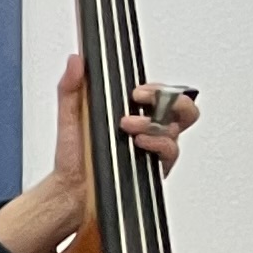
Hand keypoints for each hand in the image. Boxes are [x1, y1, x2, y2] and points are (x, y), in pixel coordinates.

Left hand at [0, 54, 198, 252]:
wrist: (70, 191)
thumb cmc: (74, 157)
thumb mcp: (69, 117)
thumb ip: (71, 87)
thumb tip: (75, 60)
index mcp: (133, 113)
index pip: (162, 93)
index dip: (157, 88)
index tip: (137, 91)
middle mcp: (149, 129)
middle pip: (183, 108)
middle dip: (172, 99)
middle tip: (142, 100)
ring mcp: (154, 149)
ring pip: (177, 128)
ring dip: (154, 123)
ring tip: (128, 125)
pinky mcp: (155, 168)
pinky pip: (171, 152)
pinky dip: (158, 144)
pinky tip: (139, 143)